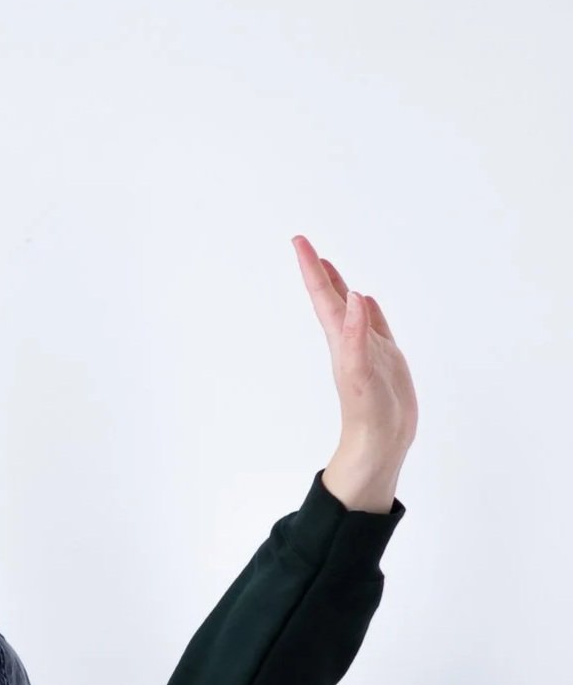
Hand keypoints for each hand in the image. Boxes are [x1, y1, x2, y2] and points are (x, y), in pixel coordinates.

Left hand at [297, 237, 417, 515]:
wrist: (379, 443)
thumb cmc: (367, 414)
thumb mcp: (360, 371)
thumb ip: (356, 334)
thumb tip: (354, 295)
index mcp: (340, 339)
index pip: (322, 296)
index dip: (311, 268)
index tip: (299, 241)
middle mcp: (348, 340)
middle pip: (330, 297)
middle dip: (319, 271)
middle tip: (305, 245)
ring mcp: (367, 349)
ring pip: (351, 309)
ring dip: (340, 287)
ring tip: (330, 266)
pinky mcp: (385, 359)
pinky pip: (375, 326)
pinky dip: (368, 310)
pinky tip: (365, 302)